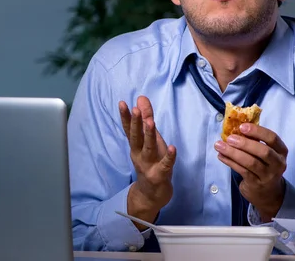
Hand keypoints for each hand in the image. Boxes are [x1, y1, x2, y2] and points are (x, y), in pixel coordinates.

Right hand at [119, 96, 176, 228]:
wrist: (150, 195)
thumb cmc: (151, 162)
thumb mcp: (148, 139)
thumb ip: (145, 118)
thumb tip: (141, 98)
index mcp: (136, 145)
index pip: (129, 129)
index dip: (125, 116)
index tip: (122, 103)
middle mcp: (139, 154)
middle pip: (136, 137)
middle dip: (135, 123)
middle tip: (135, 109)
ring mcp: (148, 165)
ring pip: (148, 148)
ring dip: (149, 136)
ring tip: (150, 122)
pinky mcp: (159, 176)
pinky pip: (165, 165)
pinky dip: (169, 157)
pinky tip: (172, 148)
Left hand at [214, 123, 287, 221]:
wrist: (267, 193)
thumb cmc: (263, 166)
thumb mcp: (265, 154)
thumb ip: (254, 141)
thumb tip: (234, 127)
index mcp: (281, 151)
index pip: (273, 138)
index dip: (258, 131)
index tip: (242, 126)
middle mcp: (278, 164)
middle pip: (264, 152)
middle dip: (245, 143)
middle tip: (229, 138)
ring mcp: (268, 176)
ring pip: (251, 162)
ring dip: (233, 153)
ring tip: (219, 146)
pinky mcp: (256, 184)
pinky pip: (242, 171)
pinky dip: (230, 162)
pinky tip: (220, 156)